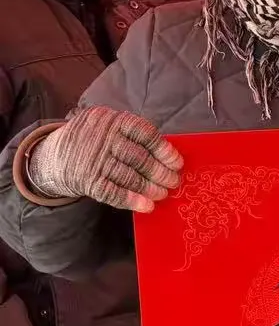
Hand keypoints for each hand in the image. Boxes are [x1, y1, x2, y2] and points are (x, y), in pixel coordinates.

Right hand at [24, 107, 183, 212]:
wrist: (53, 155)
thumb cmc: (94, 139)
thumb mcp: (109, 125)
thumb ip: (132, 134)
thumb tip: (166, 154)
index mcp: (114, 120)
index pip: (145, 134)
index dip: (164, 149)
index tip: (177, 162)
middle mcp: (104, 138)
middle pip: (139, 157)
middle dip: (160, 172)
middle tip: (174, 182)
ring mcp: (94, 160)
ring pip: (128, 176)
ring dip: (149, 188)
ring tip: (163, 194)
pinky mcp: (86, 180)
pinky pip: (112, 192)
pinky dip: (131, 200)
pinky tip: (146, 206)